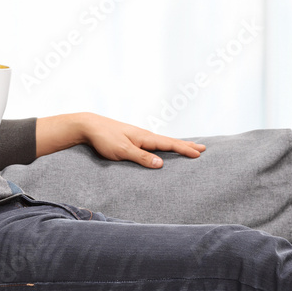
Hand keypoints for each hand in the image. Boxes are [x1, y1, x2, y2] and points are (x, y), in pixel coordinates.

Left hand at [81, 113, 204, 167]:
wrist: (89, 126)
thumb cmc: (104, 138)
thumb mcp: (122, 151)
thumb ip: (141, 157)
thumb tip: (161, 164)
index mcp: (145, 138)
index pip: (169, 144)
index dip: (184, 149)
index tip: (199, 153)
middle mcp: (144, 135)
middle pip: (169, 141)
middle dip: (186, 145)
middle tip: (203, 148)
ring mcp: (138, 136)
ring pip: (162, 142)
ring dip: (176, 145)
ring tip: (187, 147)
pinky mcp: (131, 139)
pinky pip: (153, 143)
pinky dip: (163, 145)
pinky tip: (162, 148)